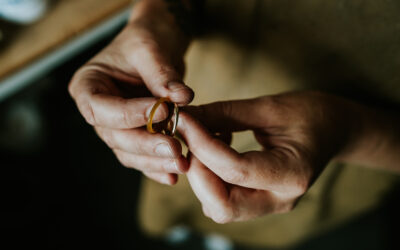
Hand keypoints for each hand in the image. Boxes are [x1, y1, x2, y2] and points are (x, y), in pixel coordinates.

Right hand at [68, 1, 193, 184]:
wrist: (157, 45)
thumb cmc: (146, 40)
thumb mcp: (151, 48)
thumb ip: (163, 75)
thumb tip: (182, 97)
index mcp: (88, 86)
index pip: (101, 109)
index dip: (130, 115)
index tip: (164, 112)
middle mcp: (98, 110)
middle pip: (116, 136)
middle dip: (146, 145)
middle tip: (175, 149)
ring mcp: (116, 126)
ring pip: (129, 152)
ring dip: (155, 160)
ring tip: (181, 163)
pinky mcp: (135, 134)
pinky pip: (142, 156)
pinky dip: (157, 166)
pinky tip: (173, 176)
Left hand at [178, 91, 359, 222]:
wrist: (333, 130)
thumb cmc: (310, 114)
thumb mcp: (270, 106)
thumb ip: (225, 113)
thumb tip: (186, 118)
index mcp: (293, 174)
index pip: (236, 170)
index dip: (202, 145)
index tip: (183, 121)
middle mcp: (280, 200)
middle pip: (222, 204)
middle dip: (197, 169)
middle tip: (191, 136)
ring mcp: (269, 205)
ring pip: (218, 207)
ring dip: (200, 175)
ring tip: (206, 140)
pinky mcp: (258, 201)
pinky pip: (221, 201)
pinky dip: (208, 178)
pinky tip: (215, 151)